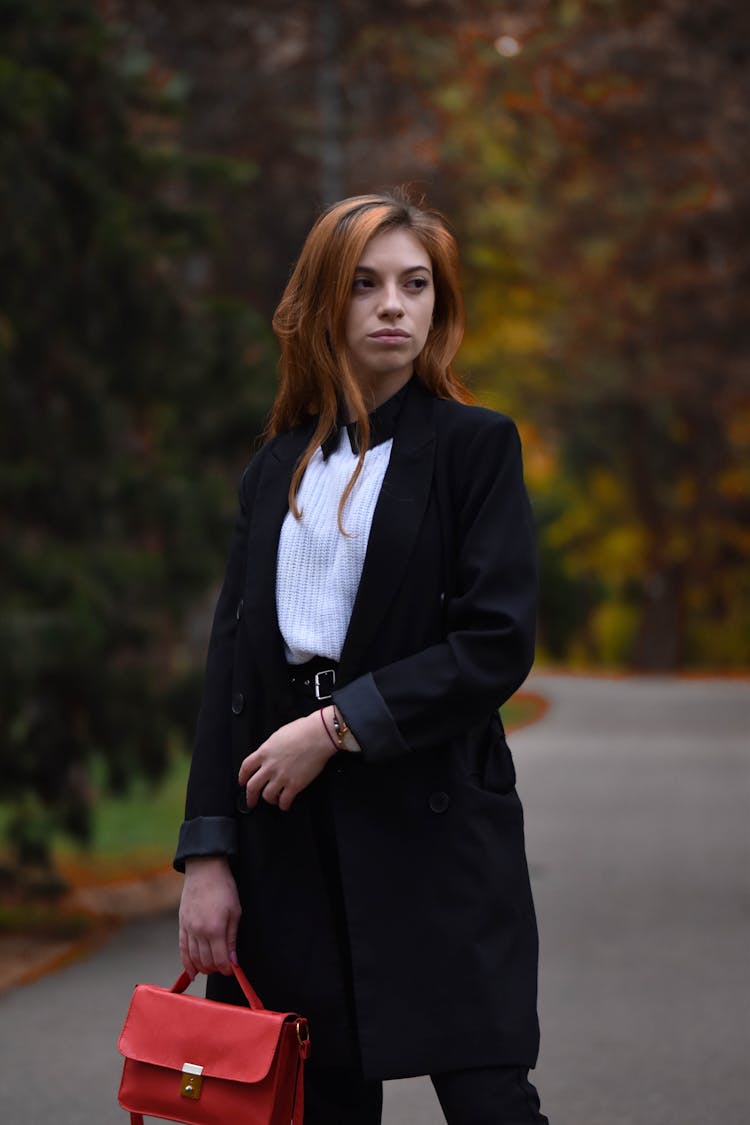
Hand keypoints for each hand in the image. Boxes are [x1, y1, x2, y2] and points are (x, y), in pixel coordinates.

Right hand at [179, 856, 240, 977]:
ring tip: (211, 968)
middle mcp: (199, 932)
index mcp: (215, 929)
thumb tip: (233, 961)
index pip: (220, 960)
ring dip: (203, 967)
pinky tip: (192, 972)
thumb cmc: (224, 888)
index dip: (227, 969)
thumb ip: (232, 938)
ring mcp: (188, 929)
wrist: (204, 870)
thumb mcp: (235, 912)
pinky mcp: (181, 925)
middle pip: (206, 962)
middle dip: (216, 968)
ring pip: (193, 958)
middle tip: (223, 967)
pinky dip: (186, 963)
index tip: (232, 969)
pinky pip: (182, 949)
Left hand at [238, 709, 337, 811]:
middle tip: (251, 801)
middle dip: (250, 797)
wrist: (318, 736)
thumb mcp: (278, 735)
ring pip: (267, 796)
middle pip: (252, 786)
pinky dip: (284, 805)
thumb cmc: (303, 730)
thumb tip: (270, 754)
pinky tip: (285, 805)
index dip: (242, 777)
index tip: (242, 782)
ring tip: (273, 800)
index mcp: (264, 752)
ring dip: (269, 800)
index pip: (246, 767)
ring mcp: (281, 777)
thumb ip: (271, 748)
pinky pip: (285, 800)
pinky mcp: (295, 785)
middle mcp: (270, 766)